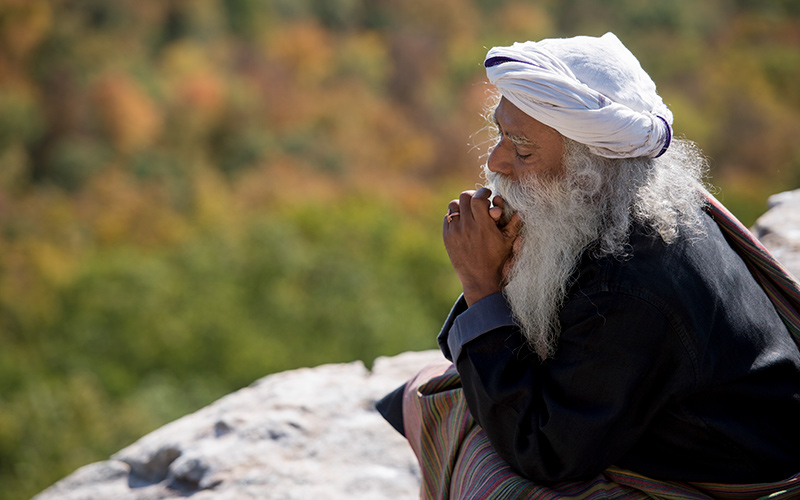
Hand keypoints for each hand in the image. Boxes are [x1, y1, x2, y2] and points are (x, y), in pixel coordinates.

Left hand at [443, 188, 522, 305]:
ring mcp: (455, 232)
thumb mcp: (509, 242)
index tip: (487, 193)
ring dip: (462, 205)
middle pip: (464, 197)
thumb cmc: (498, 259)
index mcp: (483, 226)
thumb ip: (514, 223)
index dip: (483, 192)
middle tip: (479, 201)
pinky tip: (463, 221)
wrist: (480, 279)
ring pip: (454, 205)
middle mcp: (467, 227)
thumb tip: (521, 209)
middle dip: (473, 196)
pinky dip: (455, 216)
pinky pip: (448, 217)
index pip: (478, 198)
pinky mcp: (447, 237)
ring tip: (470, 211)